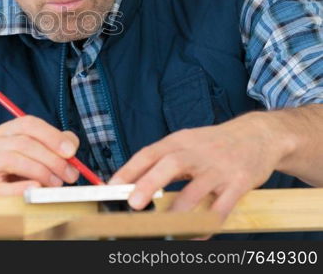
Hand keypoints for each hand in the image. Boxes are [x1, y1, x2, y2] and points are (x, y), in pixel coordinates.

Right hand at [0, 115, 80, 195]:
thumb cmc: (21, 173)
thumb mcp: (38, 154)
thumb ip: (57, 146)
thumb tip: (71, 146)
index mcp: (5, 131)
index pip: (28, 124)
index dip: (52, 136)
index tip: (71, 151)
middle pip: (23, 143)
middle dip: (52, 159)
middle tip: (70, 174)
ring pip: (14, 159)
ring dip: (41, 171)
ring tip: (56, 184)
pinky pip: (4, 186)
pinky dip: (23, 187)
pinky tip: (37, 189)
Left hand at [107, 112, 286, 220]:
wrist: (259, 135)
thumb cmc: (214, 143)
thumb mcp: (186, 142)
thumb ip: (162, 160)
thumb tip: (132, 182)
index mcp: (179, 141)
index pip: (149, 153)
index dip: (129, 170)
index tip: (112, 187)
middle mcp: (197, 152)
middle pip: (169, 165)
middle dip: (149, 184)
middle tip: (133, 203)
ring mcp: (219, 168)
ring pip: (195, 190)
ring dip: (178, 211)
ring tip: (163, 228)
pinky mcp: (239, 183)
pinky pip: (221, 207)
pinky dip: (207, 223)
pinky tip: (196, 235)